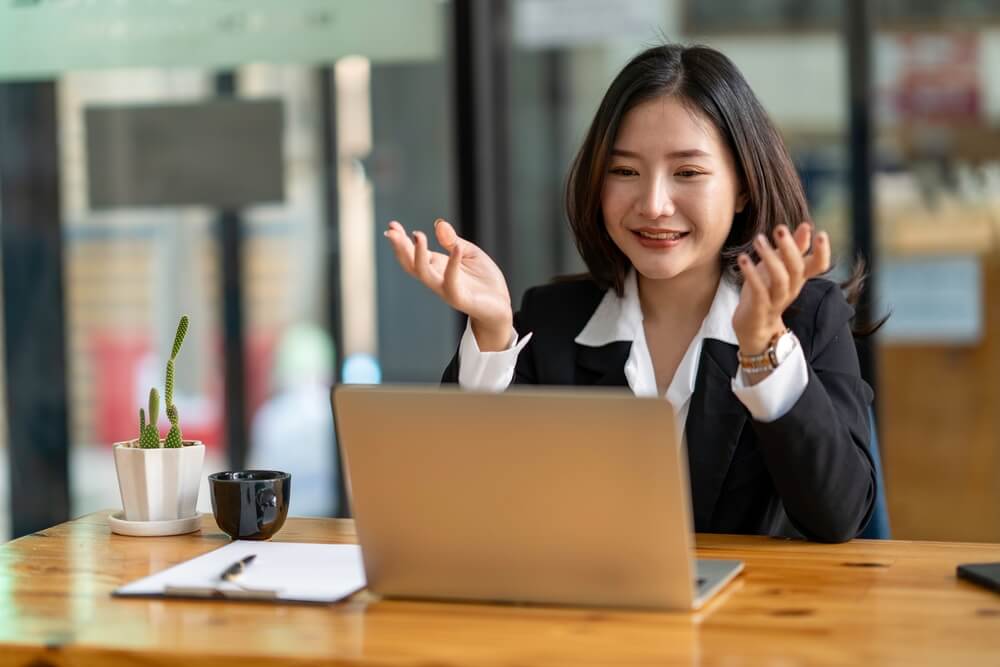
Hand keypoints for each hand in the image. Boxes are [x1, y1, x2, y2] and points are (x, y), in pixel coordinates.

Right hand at [384, 219, 512, 350]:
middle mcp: (436, 278)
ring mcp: (446, 289)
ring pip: (424, 274)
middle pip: (410, 264)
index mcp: (437, 266)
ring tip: (418, 235)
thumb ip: (453, 240)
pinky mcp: (459, 298)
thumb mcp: (469, 252)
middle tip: (391, 232)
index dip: (401, 240)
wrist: (501, 305)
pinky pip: (451, 281)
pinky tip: (455, 248)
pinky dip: (453, 264)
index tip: (391, 225)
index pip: (412, 253)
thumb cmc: (484, 280)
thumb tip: (439, 223)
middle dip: (400, 248)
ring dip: (418, 255)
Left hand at [732, 223, 830, 353]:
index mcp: (799, 278)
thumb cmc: (766, 292)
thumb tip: (807, 226)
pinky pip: (759, 291)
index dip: (822, 252)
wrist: (754, 328)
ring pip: (780, 279)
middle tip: (779, 229)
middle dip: (790, 248)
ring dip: (769, 257)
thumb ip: (794, 248)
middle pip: (797, 268)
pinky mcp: (759, 308)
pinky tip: (743, 259)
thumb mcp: (780, 267)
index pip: (819, 266)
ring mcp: (776, 300)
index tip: (820, 233)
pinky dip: (751, 274)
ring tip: (758, 239)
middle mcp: (792, 289)